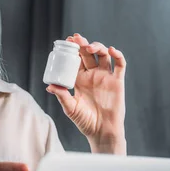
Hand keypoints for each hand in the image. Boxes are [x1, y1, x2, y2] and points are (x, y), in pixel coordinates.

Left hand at [46, 33, 126, 153]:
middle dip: (82, 44)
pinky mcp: (117, 81)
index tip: (67, 41)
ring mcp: (105, 77)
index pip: (76, 60)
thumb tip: (49, 86)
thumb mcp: (70, 108)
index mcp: (79, 80)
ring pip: (103, 55)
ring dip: (97, 47)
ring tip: (88, 47)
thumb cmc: (85, 121)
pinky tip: (112, 50)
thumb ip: (62, 96)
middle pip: (88, 54)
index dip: (72, 50)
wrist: (102, 131)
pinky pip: (120, 64)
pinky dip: (118, 55)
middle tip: (76, 38)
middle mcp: (92, 75)